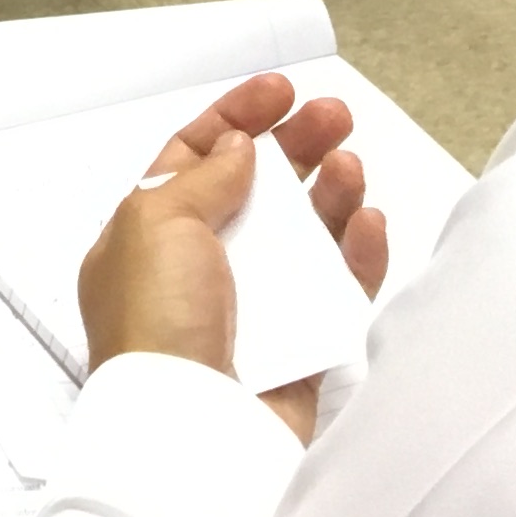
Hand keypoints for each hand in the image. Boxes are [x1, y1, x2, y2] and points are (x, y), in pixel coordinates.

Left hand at [76, 73, 383, 443]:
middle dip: (296, 146)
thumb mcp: (158, 221)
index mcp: (148, 236)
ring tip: (350, 166)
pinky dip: (356, 256)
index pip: (193, 158)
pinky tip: (368, 224)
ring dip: (330, 194)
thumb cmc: (156, 324)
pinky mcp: (299, 346)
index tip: (280, 90)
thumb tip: (238, 148)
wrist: (191, 426)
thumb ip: (205, 176)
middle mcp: (198, 268)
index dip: (236, 118)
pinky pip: (336, 292)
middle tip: (335, 115)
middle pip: (257, 190)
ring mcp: (252, 307)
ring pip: (303, 236)